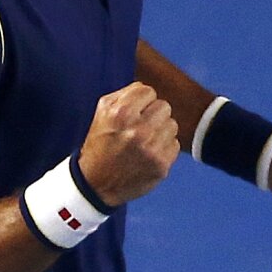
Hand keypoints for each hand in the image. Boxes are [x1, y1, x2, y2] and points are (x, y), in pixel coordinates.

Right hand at [77, 82, 179, 206]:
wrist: (97, 184)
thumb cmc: (101, 143)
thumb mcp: (102, 112)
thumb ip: (124, 94)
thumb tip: (146, 88)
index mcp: (121, 113)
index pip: (148, 91)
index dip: (140, 101)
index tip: (133, 113)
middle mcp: (138, 130)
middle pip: (164, 106)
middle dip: (153, 114)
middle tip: (140, 127)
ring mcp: (151, 149)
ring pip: (172, 125)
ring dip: (160, 131)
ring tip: (144, 141)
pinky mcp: (162, 165)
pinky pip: (174, 144)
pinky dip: (164, 148)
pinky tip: (149, 154)